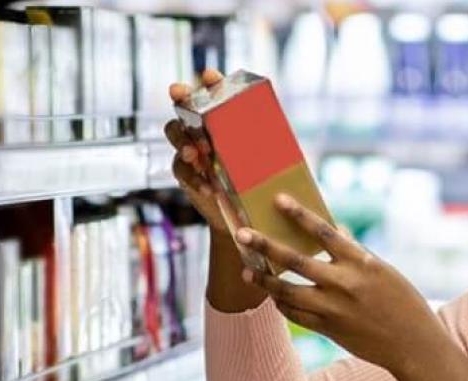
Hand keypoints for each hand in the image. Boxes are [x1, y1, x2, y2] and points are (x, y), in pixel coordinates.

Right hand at [167, 69, 266, 312]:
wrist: (249, 216)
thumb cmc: (263, 180)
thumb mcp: (270, 160)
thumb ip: (271, 146)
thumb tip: (290, 140)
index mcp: (224, 119)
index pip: (213, 93)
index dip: (209, 82)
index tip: (211, 75)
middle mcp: (203, 129)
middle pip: (185, 108)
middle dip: (182, 100)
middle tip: (182, 94)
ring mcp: (192, 151)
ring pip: (177, 135)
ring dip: (185, 142)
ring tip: (198, 155)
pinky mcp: (187, 174)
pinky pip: (182, 170)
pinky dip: (194, 178)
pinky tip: (208, 188)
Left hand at [234, 194, 453, 374]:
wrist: (414, 345)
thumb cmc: (403, 302)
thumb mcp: (383, 271)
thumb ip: (355, 254)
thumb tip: (333, 230)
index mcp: (362, 263)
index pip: (324, 232)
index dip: (299, 214)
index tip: (279, 200)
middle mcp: (345, 284)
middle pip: (295, 261)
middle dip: (265, 246)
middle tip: (241, 234)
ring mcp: (334, 309)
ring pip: (288, 292)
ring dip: (265, 281)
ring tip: (247, 272)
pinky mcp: (329, 330)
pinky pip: (296, 315)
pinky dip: (283, 304)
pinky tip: (273, 296)